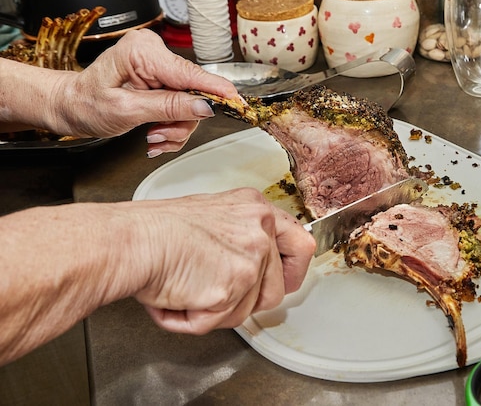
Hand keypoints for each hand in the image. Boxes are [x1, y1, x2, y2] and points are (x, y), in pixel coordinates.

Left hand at [56, 29, 240, 155]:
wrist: (71, 106)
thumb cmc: (87, 104)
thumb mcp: (126, 110)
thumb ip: (167, 107)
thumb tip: (203, 105)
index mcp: (142, 52)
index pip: (190, 73)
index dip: (216, 90)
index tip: (237, 101)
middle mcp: (154, 53)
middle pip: (193, 92)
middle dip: (181, 120)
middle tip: (160, 136)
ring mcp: (159, 66)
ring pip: (190, 103)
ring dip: (175, 127)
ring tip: (153, 136)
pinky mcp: (162, 79)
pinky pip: (182, 104)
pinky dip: (172, 125)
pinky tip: (155, 131)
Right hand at [131, 188, 315, 332]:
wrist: (131, 240)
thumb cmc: (155, 229)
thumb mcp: (211, 217)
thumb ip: (239, 238)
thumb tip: (250, 267)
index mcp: (254, 209)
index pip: (300, 244)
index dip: (293, 271)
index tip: (283, 281)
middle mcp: (260, 229)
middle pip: (277, 288)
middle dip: (248, 302)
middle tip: (219, 297)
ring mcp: (251, 257)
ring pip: (249, 310)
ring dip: (216, 311)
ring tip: (187, 290)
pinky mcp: (235, 284)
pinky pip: (220, 321)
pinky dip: (193, 320)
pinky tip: (176, 298)